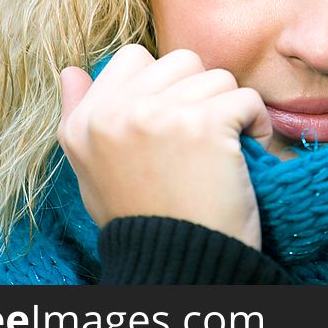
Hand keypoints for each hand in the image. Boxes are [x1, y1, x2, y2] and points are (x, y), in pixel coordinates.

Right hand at [57, 44, 271, 249]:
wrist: (179, 268)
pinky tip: (244, 156)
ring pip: (218, 77)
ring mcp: (158, 115)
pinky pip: (247, 98)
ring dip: (230, 110)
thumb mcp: (92, 171)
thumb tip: (71, 70)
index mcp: (84, 122)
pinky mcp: (203, 124)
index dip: (164, 85)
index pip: (134, 59)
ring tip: (221, 151)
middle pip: (181, 61)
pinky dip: (256, 125)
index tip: (173, 124)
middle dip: (200, 94)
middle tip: (200, 139)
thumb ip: (79, 116)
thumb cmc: (142, 219)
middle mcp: (114, 113)